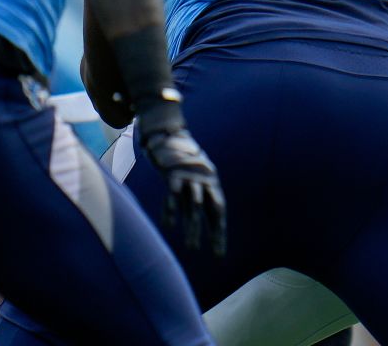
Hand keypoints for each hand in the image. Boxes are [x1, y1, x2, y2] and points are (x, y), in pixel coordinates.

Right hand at [137, 93, 226, 256]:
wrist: (169, 134)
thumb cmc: (181, 161)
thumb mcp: (192, 178)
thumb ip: (192, 197)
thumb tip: (188, 222)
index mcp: (211, 183)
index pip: (218, 212)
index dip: (219, 232)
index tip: (219, 253)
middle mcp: (204, 180)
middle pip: (210, 210)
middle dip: (210, 232)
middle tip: (209, 253)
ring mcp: (189, 177)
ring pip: (194, 206)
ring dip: (192, 227)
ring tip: (192, 247)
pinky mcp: (173, 173)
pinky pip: (173, 195)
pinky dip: (171, 210)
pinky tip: (170, 225)